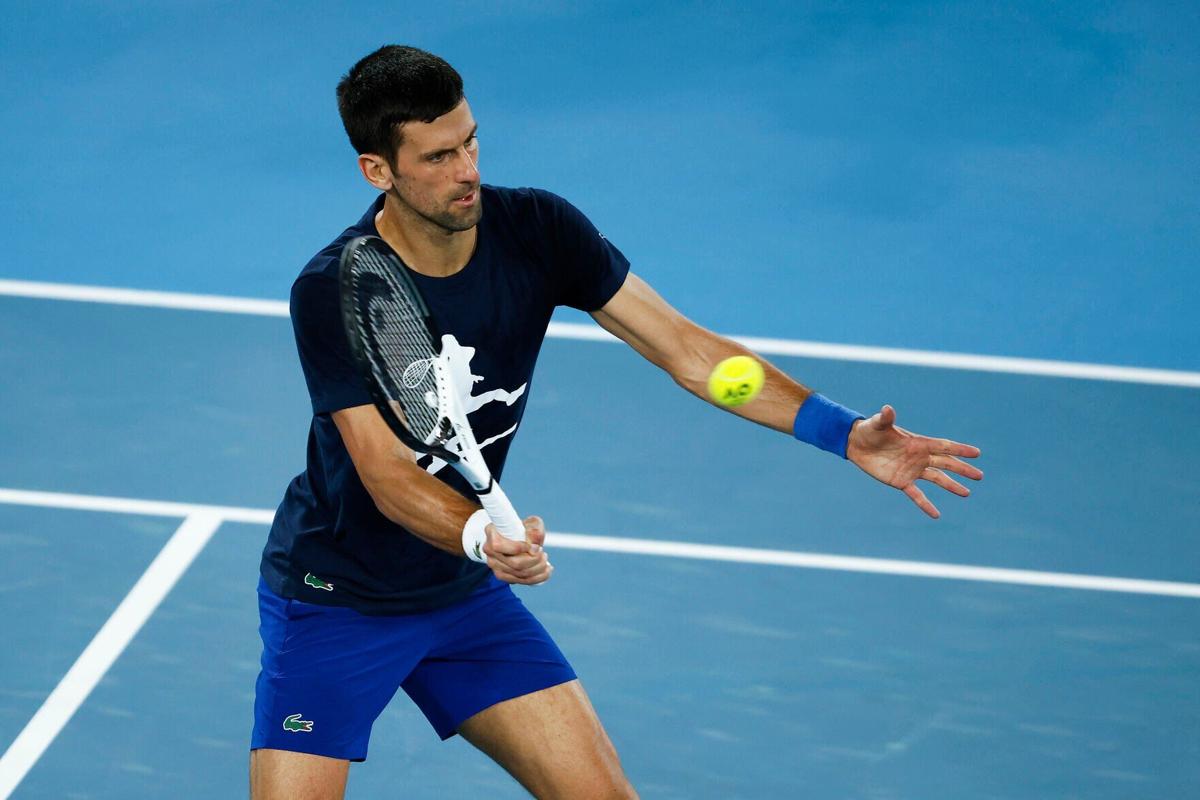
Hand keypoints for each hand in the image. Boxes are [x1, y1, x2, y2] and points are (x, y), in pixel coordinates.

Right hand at [483, 516, 553, 584]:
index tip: (535, 546)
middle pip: (514, 563)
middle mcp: (490, 552)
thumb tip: (535, 545)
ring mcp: (495, 566)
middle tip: (543, 552)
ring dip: (538, 569)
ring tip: (545, 559)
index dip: (519, 548)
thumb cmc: (523, 528)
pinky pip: (521, 581)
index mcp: (492, 534)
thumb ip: (535, 530)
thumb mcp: (531, 523)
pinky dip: (537, 577)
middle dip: (535, 560)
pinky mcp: (503, 576)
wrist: (515, 536)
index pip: (499, 546)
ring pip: (520, 574)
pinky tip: (547, 571)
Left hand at [845, 405, 982, 518]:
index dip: (960, 449)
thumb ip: (885, 418)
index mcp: (918, 442)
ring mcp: (912, 470)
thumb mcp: (877, 424)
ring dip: (951, 486)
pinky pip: (917, 495)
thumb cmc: (870, 430)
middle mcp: (919, 457)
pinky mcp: (901, 481)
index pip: (943, 446)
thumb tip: (887, 409)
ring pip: (937, 479)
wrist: (857, 444)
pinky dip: (926, 505)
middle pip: (945, 464)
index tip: (977, 453)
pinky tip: (936, 515)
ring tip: (966, 493)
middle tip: (979, 475)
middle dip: (962, 469)